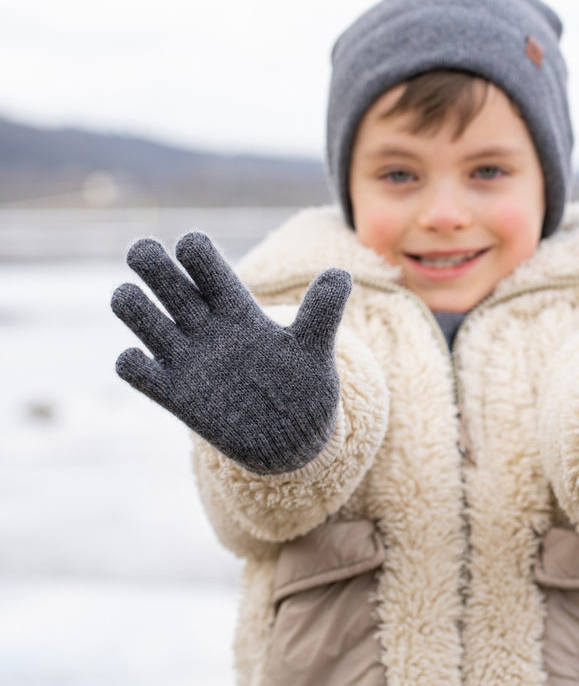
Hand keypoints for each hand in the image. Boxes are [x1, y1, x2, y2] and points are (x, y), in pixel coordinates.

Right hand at [111, 231, 350, 474]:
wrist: (291, 439)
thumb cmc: (302, 387)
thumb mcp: (314, 348)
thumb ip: (322, 312)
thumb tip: (341, 274)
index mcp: (237, 309)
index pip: (206, 266)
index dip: (194, 252)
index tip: (191, 246)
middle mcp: (206, 328)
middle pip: (166, 282)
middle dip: (150, 261)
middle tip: (141, 251)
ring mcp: (187, 360)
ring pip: (141, 317)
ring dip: (130, 304)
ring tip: (130, 300)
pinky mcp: (175, 395)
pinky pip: (135, 371)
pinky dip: (130, 362)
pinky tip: (140, 360)